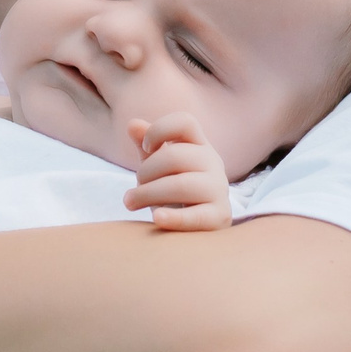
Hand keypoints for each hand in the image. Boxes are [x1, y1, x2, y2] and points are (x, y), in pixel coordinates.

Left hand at [122, 114, 229, 230]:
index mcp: (200, 146)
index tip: (146, 148)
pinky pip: (195, 216)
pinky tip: (156, 218)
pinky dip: (173, 218)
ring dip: (147, 194)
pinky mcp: (219, 217)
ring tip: (131, 203)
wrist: (194, 230)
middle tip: (132, 190)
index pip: (185, 121)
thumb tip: (132, 124)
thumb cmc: (173, 195)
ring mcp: (219, 190)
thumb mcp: (159, 169)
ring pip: (181, 185)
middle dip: (145, 172)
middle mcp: (213, 163)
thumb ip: (147, 147)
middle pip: (175, 155)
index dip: (159, 129)